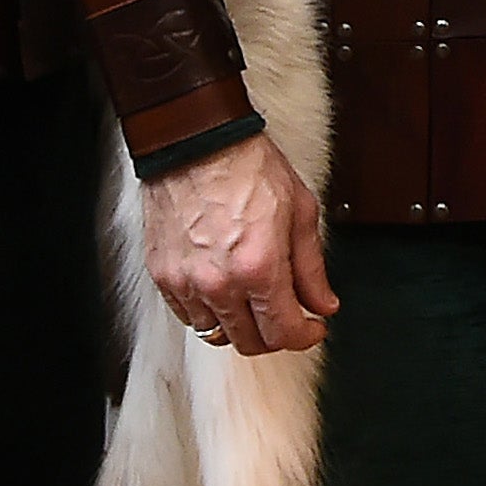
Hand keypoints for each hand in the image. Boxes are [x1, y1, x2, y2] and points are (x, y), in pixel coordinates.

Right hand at [140, 135, 338, 355]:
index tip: (313, 327)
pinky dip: (209, 313)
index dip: (306, 336)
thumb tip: (323, 304)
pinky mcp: (163, 275)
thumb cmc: (247, 167)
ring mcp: (186, 282)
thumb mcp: (300, 212)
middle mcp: (220, 282)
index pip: (283, 332)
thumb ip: (312, 268)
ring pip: (216, 335)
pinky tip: (224, 292)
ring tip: (254, 302)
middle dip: (275, 336)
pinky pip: (187, 316)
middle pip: (249, 342)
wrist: (196, 143)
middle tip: (287, 317)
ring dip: (240, 326)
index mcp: (259, 267)